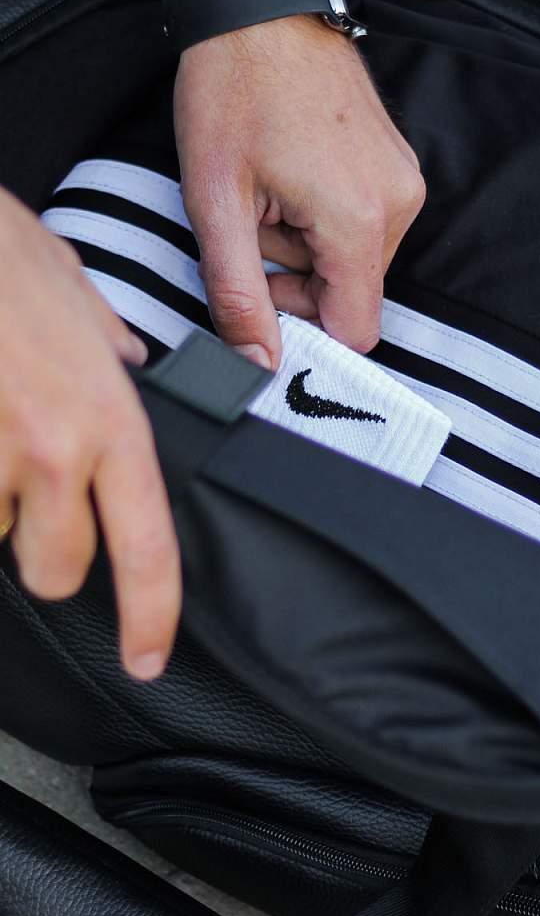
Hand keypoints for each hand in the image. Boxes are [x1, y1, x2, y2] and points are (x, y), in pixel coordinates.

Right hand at [0, 189, 179, 679]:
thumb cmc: (2, 259)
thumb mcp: (82, 303)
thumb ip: (110, 352)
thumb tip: (125, 365)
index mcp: (112, 421)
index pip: (146, 544)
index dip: (150, 613)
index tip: (149, 656)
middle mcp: (56, 452)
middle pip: (57, 570)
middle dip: (43, 550)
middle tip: (29, 494)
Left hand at [175, 15, 425, 367]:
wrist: (264, 3)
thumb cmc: (234, 87)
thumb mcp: (216, 200)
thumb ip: (238, 292)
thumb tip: (258, 362)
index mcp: (358, 220)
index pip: (357, 329)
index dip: (305, 328)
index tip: (261, 293)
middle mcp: (398, 205)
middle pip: (353, 293)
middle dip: (296, 277)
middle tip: (250, 223)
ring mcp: (405, 181)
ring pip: (357, 260)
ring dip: (307, 246)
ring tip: (269, 188)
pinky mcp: (400, 165)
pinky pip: (367, 224)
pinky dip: (325, 218)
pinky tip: (292, 174)